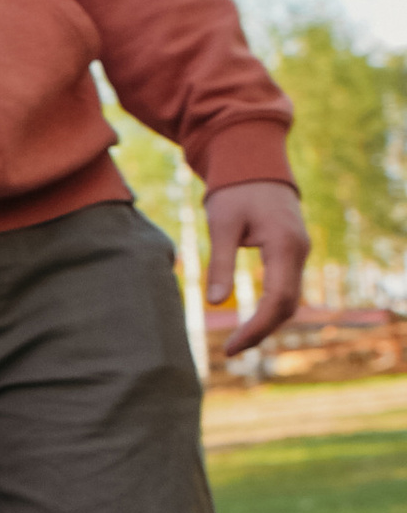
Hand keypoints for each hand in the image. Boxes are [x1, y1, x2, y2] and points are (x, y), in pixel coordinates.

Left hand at [204, 179, 307, 358]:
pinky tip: (251, 320)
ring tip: (238, 341)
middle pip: (288, 306)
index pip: (277, 300)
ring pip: (290, 299)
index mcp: (284, 246)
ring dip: (268, 322)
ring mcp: (299, 252)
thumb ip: (219, 263)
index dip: (256, 328)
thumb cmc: (235, 190)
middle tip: (231, 350)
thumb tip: (213, 303)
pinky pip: (287, 288)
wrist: (255, 162)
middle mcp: (299, 252)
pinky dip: (272, 308)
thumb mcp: (221, 224)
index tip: (232, 348)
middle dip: (262, 331)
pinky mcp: (292, 251)